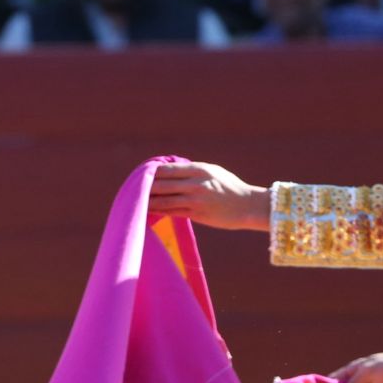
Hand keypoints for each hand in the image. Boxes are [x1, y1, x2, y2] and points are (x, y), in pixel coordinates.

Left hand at [148, 161, 271, 229]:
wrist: (249, 206)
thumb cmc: (231, 187)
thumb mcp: (213, 171)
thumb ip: (193, 170)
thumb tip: (172, 170)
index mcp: (199, 169)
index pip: (167, 169)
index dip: (151, 172)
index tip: (141, 175)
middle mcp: (195, 183)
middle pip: (162, 184)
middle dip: (146, 187)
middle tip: (133, 189)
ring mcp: (195, 199)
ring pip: (164, 199)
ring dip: (148, 200)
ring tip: (136, 201)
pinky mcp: (197, 214)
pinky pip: (172, 212)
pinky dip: (159, 211)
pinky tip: (149, 211)